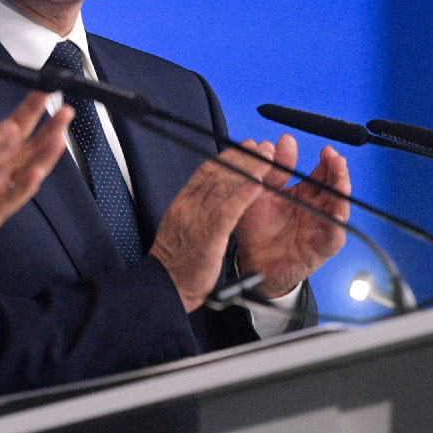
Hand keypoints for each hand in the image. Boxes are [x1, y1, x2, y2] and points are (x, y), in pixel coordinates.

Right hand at [148, 141, 273, 311]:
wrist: (164, 286)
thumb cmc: (176, 261)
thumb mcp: (182, 227)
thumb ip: (195, 209)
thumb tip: (212, 195)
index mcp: (183, 202)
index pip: (207, 172)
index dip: (228, 157)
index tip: (244, 147)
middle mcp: (189, 205)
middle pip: (218, 174)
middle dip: (243, 158)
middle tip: (262, 147)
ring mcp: (197, 219)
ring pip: (224, 187)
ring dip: (249, 170)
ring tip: (268, 158)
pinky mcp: (208, 236)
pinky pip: (228, 211)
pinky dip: (243, 195)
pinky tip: (258, 184)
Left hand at [234, 134, 347, 298]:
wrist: (251, 261)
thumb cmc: (257, 228)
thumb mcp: (260, 192)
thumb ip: (272, 169)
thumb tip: (284, 140)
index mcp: (303, 194)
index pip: (322, 174)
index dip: (327, 162)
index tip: (327, 150)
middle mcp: (316, 209)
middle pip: (335, 188)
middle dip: (338, 173)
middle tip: (336, 161)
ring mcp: (319, 228)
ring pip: (339, 209)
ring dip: (342, 195)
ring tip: (341, 183)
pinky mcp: (319, 249)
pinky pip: (333, 238)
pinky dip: (336, 227)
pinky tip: (336, 216)